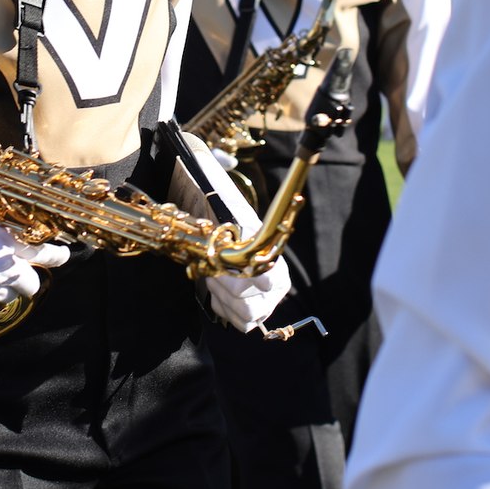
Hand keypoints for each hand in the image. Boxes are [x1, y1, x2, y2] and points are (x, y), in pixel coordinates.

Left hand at [163, 127, 293, 331]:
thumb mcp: (230, 215)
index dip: (240, 274)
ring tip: (213, 278)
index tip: (222, 261)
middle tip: (211, 268)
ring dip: (221, 297)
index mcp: (276, 262)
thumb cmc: (231, 229)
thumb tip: (214, 165)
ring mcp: (267, 304)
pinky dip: (223, 308)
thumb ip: (226, 200)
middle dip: (223, 285)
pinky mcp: (254, 317)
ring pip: (243, 315)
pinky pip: (238, 323)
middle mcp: (278, 287)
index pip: (264, 276)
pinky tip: (217, 291)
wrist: (235, 247)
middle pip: (249, 301)